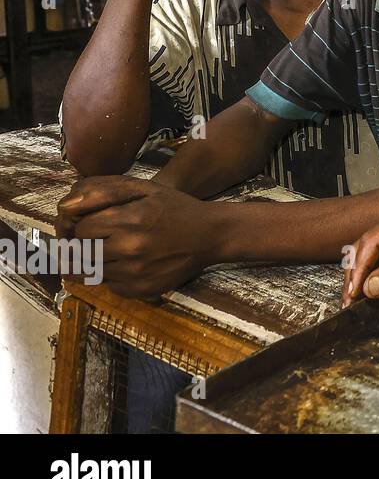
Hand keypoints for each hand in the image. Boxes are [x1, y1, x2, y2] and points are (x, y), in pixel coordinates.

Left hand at [57, 175, 214, 299]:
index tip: (99, 223)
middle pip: (82, 252)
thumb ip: (103, 191)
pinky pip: (109, 285)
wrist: (211, 235)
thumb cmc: (175, 208)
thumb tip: (65, 206)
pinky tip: (130, 263)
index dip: (85, 225)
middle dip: (88, 244)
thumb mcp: (144, 188)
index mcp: (130, 220)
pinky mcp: (140, 290)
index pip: (80, 230)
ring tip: (117, 249)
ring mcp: (135, 273)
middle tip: (105, 236)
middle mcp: (130, 249)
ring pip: (91, 271)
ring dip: (98, 260)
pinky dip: (113, 275)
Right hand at [342, 206, 378, 306]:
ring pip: (370, 251)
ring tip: (353, 298)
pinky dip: (371, 273)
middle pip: (366, 244)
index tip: (354, 292)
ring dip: (360, 274)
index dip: (359, 267)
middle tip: (348, 300)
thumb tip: (369, 286)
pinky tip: (366, 289)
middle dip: (355, 272)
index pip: (373, 241)